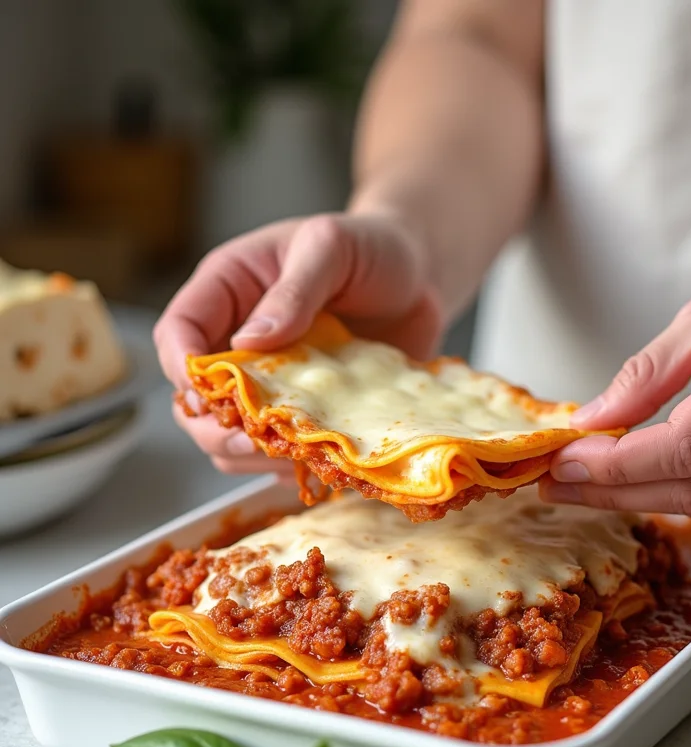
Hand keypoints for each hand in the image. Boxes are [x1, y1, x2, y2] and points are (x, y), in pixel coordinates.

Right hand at [154, 212, 441, 473]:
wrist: (421, 279)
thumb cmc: (373, 247)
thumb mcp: (332, 247)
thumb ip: (295, 289)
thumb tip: (250, 342)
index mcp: (229, 290)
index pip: (178, 333)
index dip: (181, 367)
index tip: (206, 393)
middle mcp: (238, 343)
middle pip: (193, 401)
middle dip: (215, 427)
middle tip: (253, 439)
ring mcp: (269, 385)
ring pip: (229, 438)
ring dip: (252, 454)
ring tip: (294, 452)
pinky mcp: (303, 415)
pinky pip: (277, 454)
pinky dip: (291, 464)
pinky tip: (320, 461)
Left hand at [543, 237, 690, 513]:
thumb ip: (647, 374)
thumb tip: (592, 422)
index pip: (685, 447)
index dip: (617, 463)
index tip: (564, 459)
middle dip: (614, 491)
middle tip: (556, 482)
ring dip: (637, 497)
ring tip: (581, 484)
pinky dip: (672, 489)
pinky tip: (630, 480)